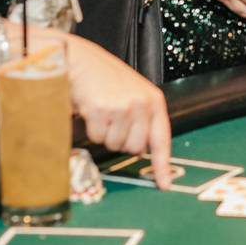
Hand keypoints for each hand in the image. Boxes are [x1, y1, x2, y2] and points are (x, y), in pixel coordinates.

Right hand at [63, 35, 171, 188]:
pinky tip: (91, 109)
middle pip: (134, 148)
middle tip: (112, 121)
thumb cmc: (105, 78)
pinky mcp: (103, 110)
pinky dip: (91, 128)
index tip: (164, 184)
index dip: (162, 165)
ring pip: (114, 144)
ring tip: (102, 111)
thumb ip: (142, 119)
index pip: (162, 139)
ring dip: (105, 133)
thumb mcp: (133, 93)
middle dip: (121, 141)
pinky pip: (97, 137)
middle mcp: (142, 104)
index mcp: (154, 101)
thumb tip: (143, 151)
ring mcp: (123, 107)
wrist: (81, 60)